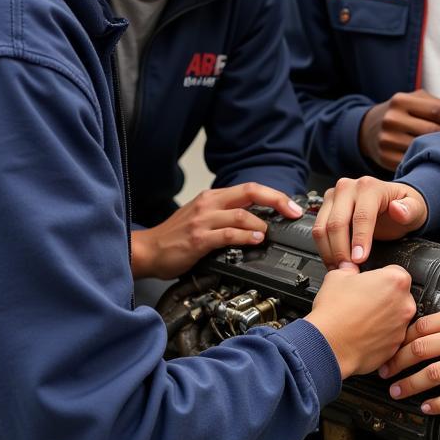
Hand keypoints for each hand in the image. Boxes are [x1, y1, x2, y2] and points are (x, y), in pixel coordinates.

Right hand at [131, 183, 303, 279]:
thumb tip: (257, 221)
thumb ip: (226, 216)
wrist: (146, 250)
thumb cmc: (174, 236)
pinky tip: (254, 241)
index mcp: (212, 197)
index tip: (292, 206)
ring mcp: (203, 220)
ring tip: (268, 234)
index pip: (250, 188)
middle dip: (277, 201)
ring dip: (260, 225)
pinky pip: (228, 235)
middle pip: (251, 193)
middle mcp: (209, 204)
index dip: (274, 195)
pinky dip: (245, 237)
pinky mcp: (198, 239)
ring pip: (242, 215)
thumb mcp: (202, 217)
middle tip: (292, 213)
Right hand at [306, 263, 416, 377]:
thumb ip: (351, 270)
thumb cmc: (333, 313)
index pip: (396, 272)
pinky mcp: (395, 348)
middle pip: (399, 296)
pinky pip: (390, 336)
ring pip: (395, 317)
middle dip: (384, 297)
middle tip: (364, 301)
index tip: (371, 283)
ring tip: (361, 319)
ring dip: (383, 316)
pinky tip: (362, 333)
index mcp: (395, 281)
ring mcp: (402, 328)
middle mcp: (404, 304)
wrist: (328, 346)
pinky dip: (380, 334)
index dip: (380, 277)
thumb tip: (351, 270)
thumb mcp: (337, 276)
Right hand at [313, 177, 427, 268]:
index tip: (360, 260)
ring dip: (329, 252)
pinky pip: (317, 230)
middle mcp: (348, 187)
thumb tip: (397, 210)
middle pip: (337, 222)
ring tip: (341, 271)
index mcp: (369, 186)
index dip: (359, 240)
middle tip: (349, 271)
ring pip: (322, 227)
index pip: (361, 216)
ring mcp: (334, 196)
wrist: (393, 204)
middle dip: (341, 250)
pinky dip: (324, 249)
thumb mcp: (415, 208)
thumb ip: (409, 210)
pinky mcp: (326, 206)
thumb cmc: (404, 208)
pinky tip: (334, 262)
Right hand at [358, 89, 439, 171]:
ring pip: (423, 148)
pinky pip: (413, 161)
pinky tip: (435, 160)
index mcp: (400, 100)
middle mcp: (391, 119)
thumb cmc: (399, 113)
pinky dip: (426, 160)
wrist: (367, 130)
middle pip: (431, 130)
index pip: (435, 109)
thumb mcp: (413, 100)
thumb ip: (436, 102)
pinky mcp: (385, 158)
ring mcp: (386, 140)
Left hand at [378, 302, 439, 414]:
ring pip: (432, 373)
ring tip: (397, 392)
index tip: (391, 347)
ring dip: (409, 385)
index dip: (401, 338)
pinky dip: (437, 404)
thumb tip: (432, 328)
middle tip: (383, 371)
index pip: (423, 324)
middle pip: (420, 348)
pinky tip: (427, 408)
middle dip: (395, 362)